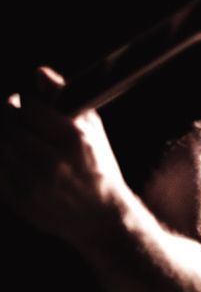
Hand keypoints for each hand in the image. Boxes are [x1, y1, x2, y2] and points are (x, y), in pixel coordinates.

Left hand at [0, 67, 130, 247]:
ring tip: (12, 136)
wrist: (100, 217)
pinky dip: (0, 158)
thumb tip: (40, 73)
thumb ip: (65, 100)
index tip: (19, 103)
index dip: (18, 100)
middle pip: (6, 124)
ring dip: (3, 136)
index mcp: (73, 138)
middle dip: (5, 116)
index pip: (26, 105)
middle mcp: (52, 159)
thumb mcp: (92, 130)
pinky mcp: (18, 198)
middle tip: (11, 116)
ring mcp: (32, 180)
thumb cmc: (98, 169)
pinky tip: (9, 155)